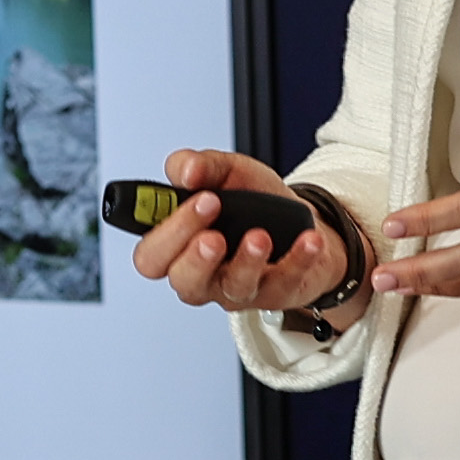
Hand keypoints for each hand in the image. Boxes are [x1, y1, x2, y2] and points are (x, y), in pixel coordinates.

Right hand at [130, 147, 347, 317]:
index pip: (151, 256)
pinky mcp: (275, 294)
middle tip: (215, 231)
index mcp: (180, 246)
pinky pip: (284, 283)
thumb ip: (201, 165)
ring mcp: (238, 289)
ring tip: (260, 236)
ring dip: (246, 262)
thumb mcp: (227, 172)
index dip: (167, 234)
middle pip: (183, 281)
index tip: (197, 200)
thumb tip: (187, 170)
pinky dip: (298, 260)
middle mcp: (203, 275)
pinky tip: (307, 241)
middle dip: (197, 256)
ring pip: (232, 289)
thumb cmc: (255, 205)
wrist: (300, 225)